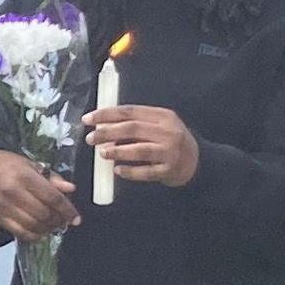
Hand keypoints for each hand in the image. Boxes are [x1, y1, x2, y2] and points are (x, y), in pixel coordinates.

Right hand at [0, 149, 77, 241]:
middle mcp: (13, 192)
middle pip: (44, 213)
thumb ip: (51, 178)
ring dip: (47, 229)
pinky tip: (40, 231)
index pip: (52, 197)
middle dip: (58, 220)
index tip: (75, 218)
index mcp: (24, 176)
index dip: (67, 210)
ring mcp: (4, 207)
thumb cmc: (8, 164)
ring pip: (33, 225)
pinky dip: (34, 236)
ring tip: (53, 225)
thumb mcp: (31, 164)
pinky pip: (20, 232)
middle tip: (64, 220)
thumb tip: (71, 189)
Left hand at [84, 104, 200, 189]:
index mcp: (163, 116)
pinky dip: (130, 171)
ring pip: (139, 150)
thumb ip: (136, 124)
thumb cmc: (170, 142)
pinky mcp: (169, 170)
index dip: (107, 114)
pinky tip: (117, 170)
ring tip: (102, 153)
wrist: (197, 162)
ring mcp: (170, 152)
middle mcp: (168, 132)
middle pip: (132, 128)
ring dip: (118, 151)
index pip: (130, 111)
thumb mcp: (158, 127)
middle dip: (107, 132)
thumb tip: (103, 127)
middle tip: (91, 138)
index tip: (88, 119)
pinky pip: (146, 172)